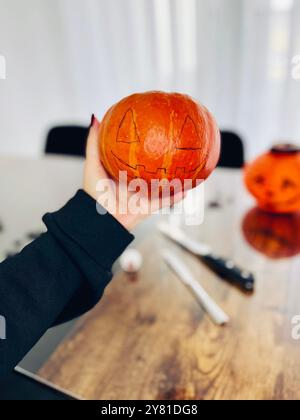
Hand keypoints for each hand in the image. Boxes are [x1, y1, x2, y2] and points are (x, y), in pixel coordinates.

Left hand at [84, 115, 184, 230]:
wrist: (100, 220)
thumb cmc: (93, 193)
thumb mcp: (92, 164)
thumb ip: (94, 143)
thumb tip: (95, 118)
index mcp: (122, 172)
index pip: (136, 156)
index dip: (144, 145)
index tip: (152, 132)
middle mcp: (134, 183)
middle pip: (152, 169)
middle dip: (163, 161)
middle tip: (173, 146)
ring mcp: (142, 195)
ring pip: (162, 185)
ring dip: (174, 178)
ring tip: (186, 167)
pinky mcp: (148, 208)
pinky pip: (165, 201)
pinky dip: (176, 196)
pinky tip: (188, 189)